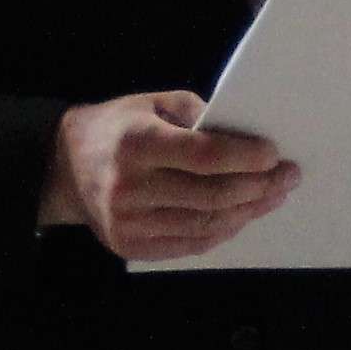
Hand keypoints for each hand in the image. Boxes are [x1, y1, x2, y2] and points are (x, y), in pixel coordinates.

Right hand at [43, 89, 297, 257]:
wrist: (64, 167)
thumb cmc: (117, 127)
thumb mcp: (151, 103)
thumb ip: (197, 115)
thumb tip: (246, 136)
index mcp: (136, 144)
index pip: (204, 156)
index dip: (245, 158)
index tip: (274, 154)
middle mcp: (130, 187)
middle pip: (211, 195)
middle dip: (258, 186)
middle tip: (287, 177)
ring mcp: (129, 223)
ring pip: (205, 225)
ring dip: (247, 211)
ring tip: (274, 196)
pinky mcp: (130, 246)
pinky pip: (189, 245)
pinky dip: (222, 231)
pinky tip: (243, 215)